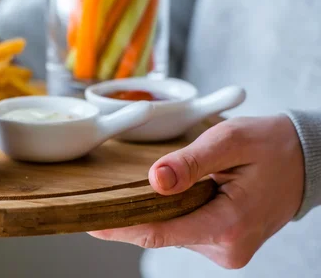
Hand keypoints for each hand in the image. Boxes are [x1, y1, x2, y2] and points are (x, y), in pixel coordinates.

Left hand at [89, 115, 303, 268]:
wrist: (305, 161)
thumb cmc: (270, 146)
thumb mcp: (230, 141)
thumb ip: (191, 162)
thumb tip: (155, 180)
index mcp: (229, 225)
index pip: (162, 233)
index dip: (123, 228)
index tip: (92, 223)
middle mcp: (227, 247)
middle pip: (164, 233)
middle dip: (135, 215)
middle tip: (105, 198)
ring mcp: (227, 250)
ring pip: (174, 231)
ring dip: (158, 211)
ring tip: (158, 183)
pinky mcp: (225, 244)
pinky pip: (187, 229)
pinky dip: (175, 213)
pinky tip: (176, 193)